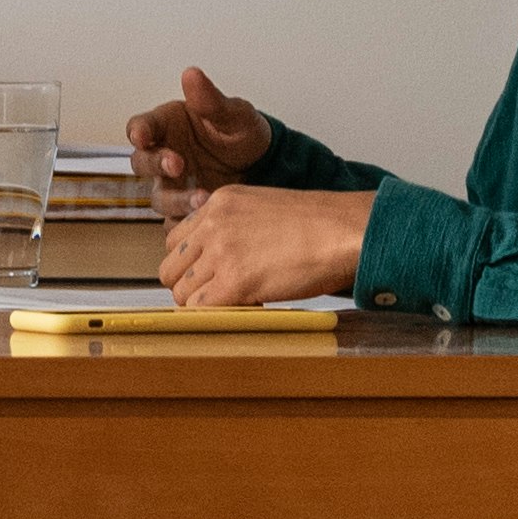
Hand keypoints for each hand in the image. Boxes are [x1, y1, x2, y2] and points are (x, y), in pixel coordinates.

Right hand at [126, 66, 275, 206]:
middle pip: (141, 163)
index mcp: (168, 126)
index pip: (140, 127)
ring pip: (158, 197)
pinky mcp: (185, 210)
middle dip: (156, 164)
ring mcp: (173, 185)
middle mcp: (165, 155)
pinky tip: (204, 219)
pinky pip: (175, 221)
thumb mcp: (234, 113)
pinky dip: (186, 222)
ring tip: (203, 197)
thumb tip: (192, 74)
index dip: (138, 132)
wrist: (264, 164)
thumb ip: (210, 99)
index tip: (142, 135)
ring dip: (176, 199)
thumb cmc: (241, 132)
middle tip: (177, 163)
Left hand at [160, 180, 368, 308]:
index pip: (177, 240)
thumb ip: (237, 227)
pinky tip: (245, 309)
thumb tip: (223, 258)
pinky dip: (217, 316)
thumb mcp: (266, 209)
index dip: (192, 263)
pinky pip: (201, 309)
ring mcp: (221, 251)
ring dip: (205, 304)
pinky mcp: (235, 280)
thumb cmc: (322, 225)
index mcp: (221, 202)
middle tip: (218, 295)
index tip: (210, 275)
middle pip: (171, 266)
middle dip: (190, 285)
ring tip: (236, 303)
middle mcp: (214, 223)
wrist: (346, 230)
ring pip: (182, 292)